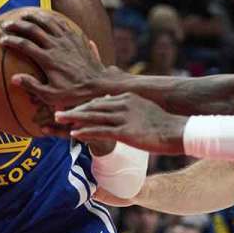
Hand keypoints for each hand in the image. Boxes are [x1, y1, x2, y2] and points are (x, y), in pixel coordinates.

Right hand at [0, 11, 118, 108]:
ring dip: (33, 17)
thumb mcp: (52, 96)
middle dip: (18, 25)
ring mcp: (67, 40)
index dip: (11, 40)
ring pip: (47, 22)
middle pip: (33, 29)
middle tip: (7, 24)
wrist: (100, 84)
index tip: (1, 40)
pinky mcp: (76, 38)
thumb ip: (32, 86)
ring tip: (23, 15)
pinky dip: (51, 18)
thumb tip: (14, 79)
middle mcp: (56, 46)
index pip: (25, 45)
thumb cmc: (74, 93)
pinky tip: (45, 18)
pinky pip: (62, 23)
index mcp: (48, 60)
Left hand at [54, 93, 187, 153]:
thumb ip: (131, 105)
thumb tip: (123, 102)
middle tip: (56, 112)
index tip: (70, 108)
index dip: (84, 105)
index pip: (100, 101)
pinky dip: (85, 132)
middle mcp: (123, 103)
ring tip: (57, 120)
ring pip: (92, 116)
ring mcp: (123, 116)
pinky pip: (100, 131)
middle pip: (92, 106)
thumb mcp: (144, 108)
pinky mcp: (125, 131)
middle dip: (73, 110)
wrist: (178, 131)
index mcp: (126, 97)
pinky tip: (73, 134)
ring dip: (73, 118)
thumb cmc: (162, 123)